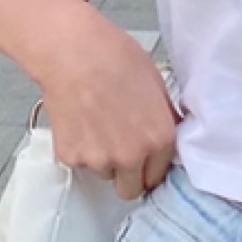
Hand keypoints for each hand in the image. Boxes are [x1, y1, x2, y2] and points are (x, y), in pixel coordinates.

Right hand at [30, 0, 180, 201]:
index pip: (159, 176)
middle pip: (131, 189)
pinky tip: (80, 120)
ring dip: (103, 159)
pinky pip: (80, 163)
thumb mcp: (156, 84)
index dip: (151, 166)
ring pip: (105, 174)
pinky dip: (80, 148)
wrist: (72, 52)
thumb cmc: (115, 57)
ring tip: (97, 123)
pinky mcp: (71, 158)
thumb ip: (164, 118)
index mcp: (159, 140)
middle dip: (129, 174)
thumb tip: (170, 134)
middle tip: (120, 148)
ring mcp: (99, 161)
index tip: (145, 158)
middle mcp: (131, 158)